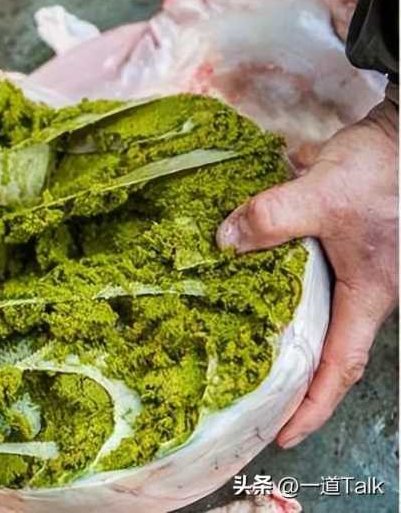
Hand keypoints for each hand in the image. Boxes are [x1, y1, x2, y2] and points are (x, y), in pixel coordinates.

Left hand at [217, 98, 397, 447]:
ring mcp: (359, 269)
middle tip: (253, 400)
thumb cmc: (381, 170)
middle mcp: (367, 291)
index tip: (285, 434)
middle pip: (328, 350)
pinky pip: (313, 282)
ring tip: (240, 351)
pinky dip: (284, 293)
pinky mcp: (346, 245)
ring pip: (318, 316)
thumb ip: (272, 219)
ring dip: (285, 335)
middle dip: (294, 381)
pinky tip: (250, 282)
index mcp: (369, 295)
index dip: (314, 406)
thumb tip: (224, 242)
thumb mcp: (322, 196)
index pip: (341, 367)